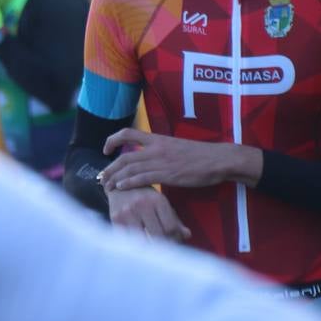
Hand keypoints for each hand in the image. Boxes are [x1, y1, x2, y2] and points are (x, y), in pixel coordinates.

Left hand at [100, 128, 259, 189]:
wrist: (219, 159)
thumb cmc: (200, 155)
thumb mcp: (176, 147)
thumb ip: (160, 150)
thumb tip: (148, 157)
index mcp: (157, 139)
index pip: (128, 133)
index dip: (112, 140)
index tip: (106, 150)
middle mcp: (156, 148)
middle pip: (124, 155)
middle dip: (110, 167)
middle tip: (102, 177)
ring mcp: (161, 161)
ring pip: (130, 167)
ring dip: (115, 177)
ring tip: (107, 185)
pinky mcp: (168, 174)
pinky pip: (143, 178)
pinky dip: (129, 182)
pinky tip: (121, 187)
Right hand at [106, 186, 191, 241]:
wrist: (117, 186)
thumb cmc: (144, 196)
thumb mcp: (160, 203)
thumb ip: (174, 219)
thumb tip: (187, 235)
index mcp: (157, 200)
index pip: (171, 227)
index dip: (175, 238)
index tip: (174, 241)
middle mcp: (142, 205)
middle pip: (158, 235)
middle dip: (164, 244)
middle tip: (165, 248)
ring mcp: (127, 212)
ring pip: (143, 240)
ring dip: (149, 247)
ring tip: (153, 247)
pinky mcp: (115, 219)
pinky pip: (129, 239)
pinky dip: (135, 244)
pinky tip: (139, 242)